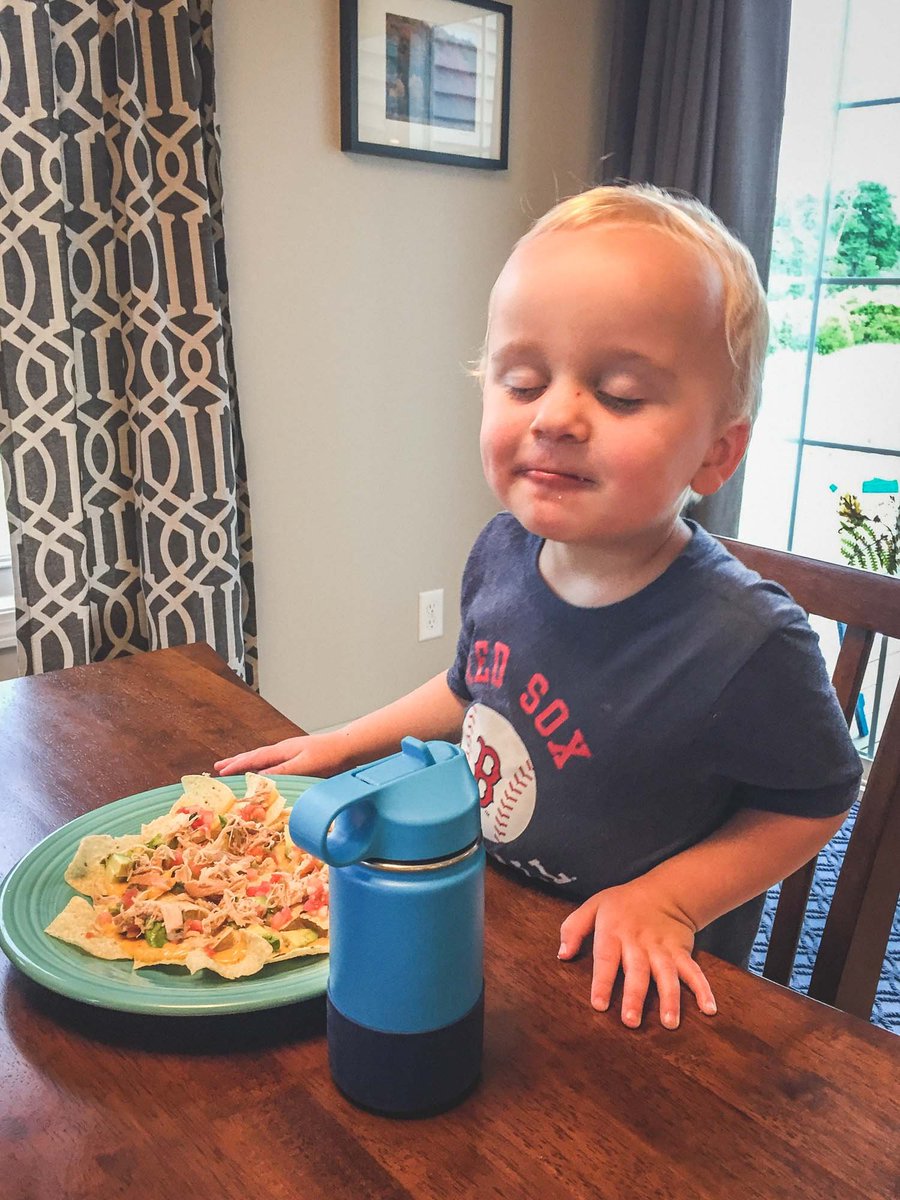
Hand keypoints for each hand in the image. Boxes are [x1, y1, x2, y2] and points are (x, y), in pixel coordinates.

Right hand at [214, 733, 347, 777]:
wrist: (349, 748)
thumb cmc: (329, 757)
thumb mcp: (304, 766)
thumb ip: (282, 771)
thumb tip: (259, 776)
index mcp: (282, 751)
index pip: (254, 759)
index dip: (236, 766)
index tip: (220, 772)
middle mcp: (284, 750)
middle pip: (255, 756)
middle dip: (236, 762)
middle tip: (219, 768)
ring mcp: (291, 753)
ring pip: (263, 759)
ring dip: (247, 764)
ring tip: (234, 767)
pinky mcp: (298, 758)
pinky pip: (273, 762)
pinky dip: (261, 766)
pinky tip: (263, 771)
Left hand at [557, 879, 716, 1029]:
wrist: (664, 891)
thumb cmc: (623, 904)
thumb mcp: (593, 906)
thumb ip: (573, 928)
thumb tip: (563, 955)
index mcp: (614, 931)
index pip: (606, 958)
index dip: (601, 981)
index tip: (599, 1005)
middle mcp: (639, 942)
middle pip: (637, 971)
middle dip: (635, 996)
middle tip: (631, 1021)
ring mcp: (663, 948)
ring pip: (667, 974)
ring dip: (670, 998)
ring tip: (670, 1023)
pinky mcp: (682, 952)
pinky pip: (694, 971)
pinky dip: (703, 989)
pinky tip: (709, 1009)